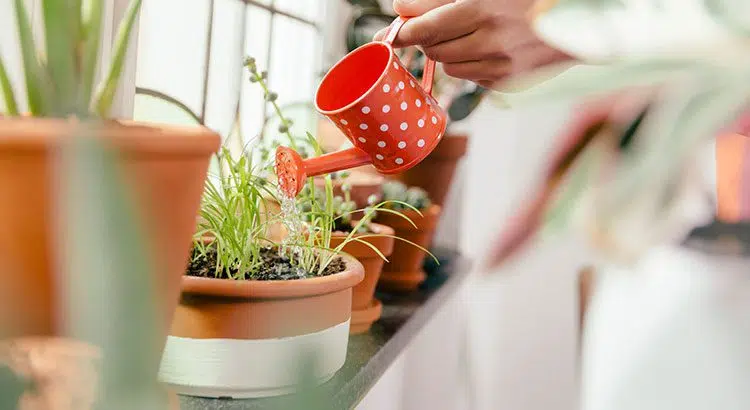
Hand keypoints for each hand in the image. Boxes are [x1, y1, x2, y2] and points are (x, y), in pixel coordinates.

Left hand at [374, 0, 574, 87]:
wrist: (579, 20)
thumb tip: (401, 7)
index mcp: (484, 10)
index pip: (427, 28)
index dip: (404, 31)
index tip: (391, 33)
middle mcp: (492, 42)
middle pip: (434, 50)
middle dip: (427, 39)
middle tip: (431, 26)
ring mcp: (501, 66)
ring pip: (450, 68)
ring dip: (448, 52)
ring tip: (466, 34)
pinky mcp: (508, 82)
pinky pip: (472, 78)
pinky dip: (470, 64)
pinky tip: (485, 48)